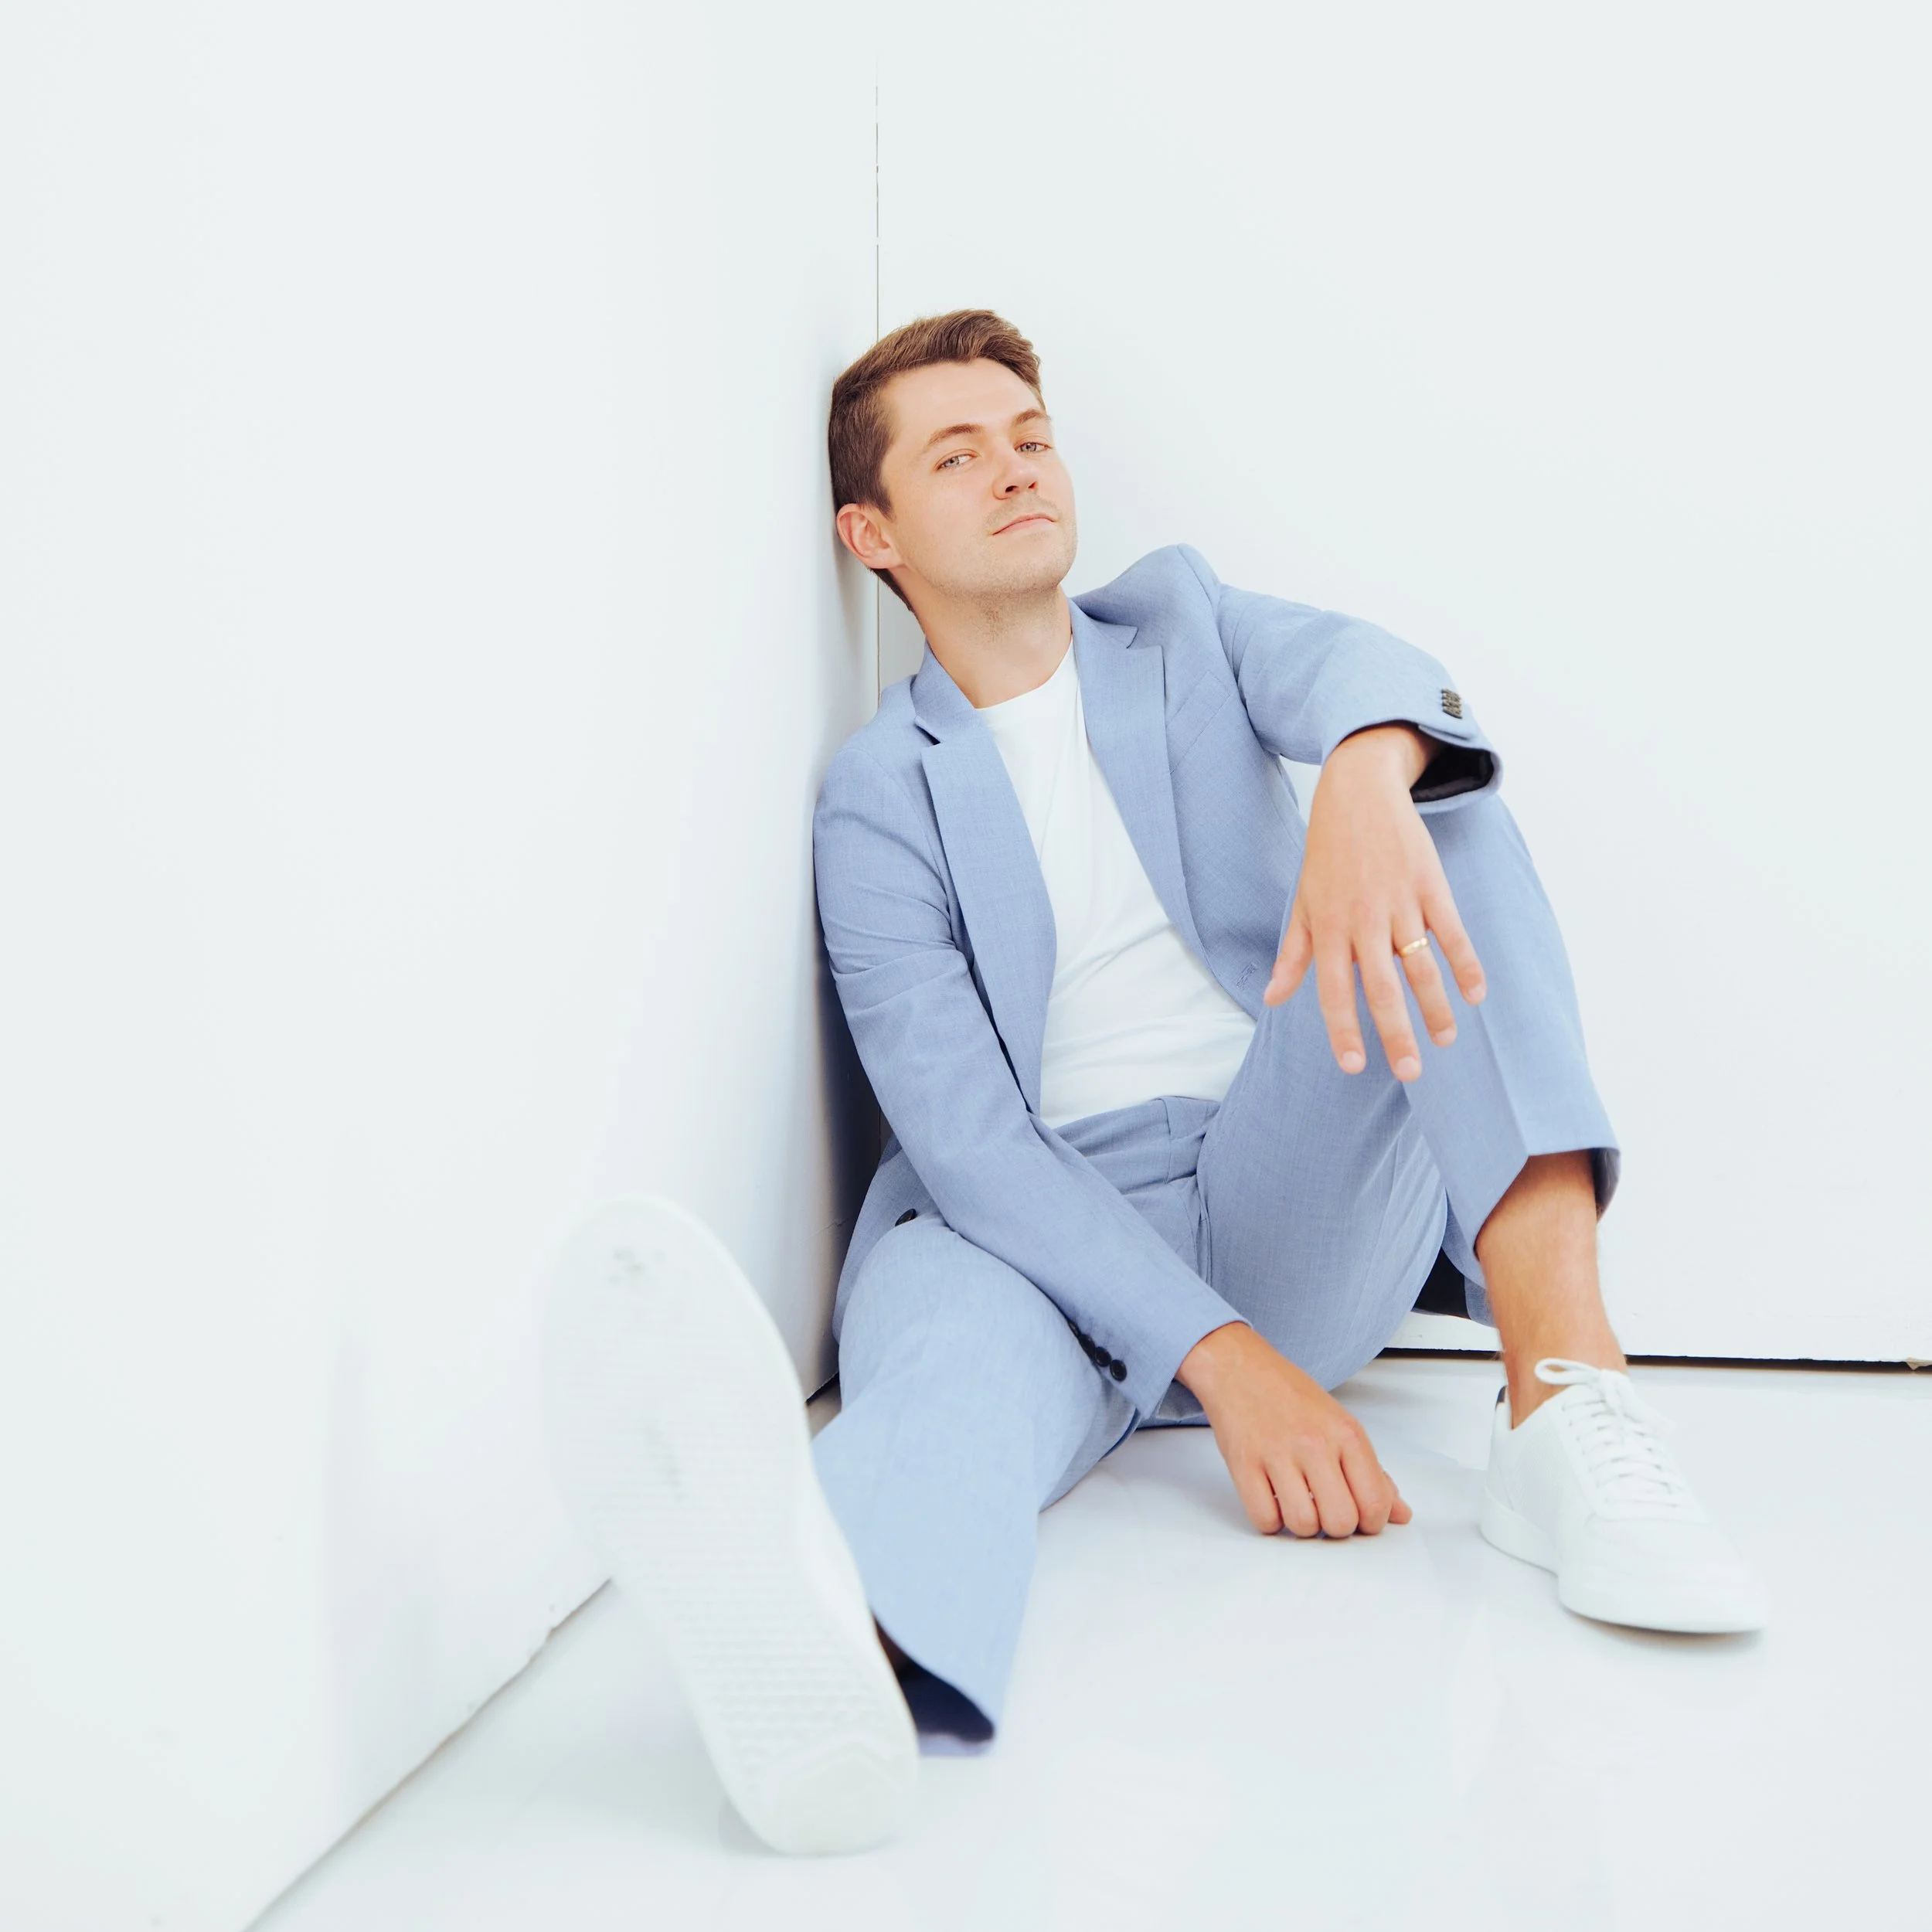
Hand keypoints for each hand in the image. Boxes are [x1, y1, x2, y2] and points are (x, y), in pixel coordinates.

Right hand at [1177, 1322, 1410, 1536]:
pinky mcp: (1243, 1464)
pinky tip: (1272, 1500)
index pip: (1375, 1502)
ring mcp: (1277, 1453)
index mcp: (1347, 1433)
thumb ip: (1373, 1472)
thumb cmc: (1290, 1394)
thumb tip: (1399, 1513)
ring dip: (1302, 1525)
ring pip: (1303, 1526)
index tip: (1360, 1518)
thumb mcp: (1341, 1423)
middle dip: (1335, 1528)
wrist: (1239, 1367)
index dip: (1371, 1524)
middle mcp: (1315, 1443)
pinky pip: (1264, 1519)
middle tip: (1326, 1510)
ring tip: (1298, 1503)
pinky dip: (1270, 1520)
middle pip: (1340, 1522)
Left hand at [1263, 724, 1485, 1080]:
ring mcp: (1399, 902)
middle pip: (1382, 987)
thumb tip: (1272, 1000)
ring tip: (1445, 1041)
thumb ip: (1294, 955)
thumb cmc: (1327, 854)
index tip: (1355, 1066)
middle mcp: (1363, 919)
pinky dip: (1466, 964)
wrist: (1357, 792)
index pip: (1334, 990)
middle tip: (1411, 1072)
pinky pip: (1452, 932)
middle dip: (1397, 1034)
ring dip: (1436, 1007)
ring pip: (1421, 966)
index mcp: (1328, 927)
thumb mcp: (1303, 901)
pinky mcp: (1429, 884)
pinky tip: (1475, 994)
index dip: (1343, 1030)